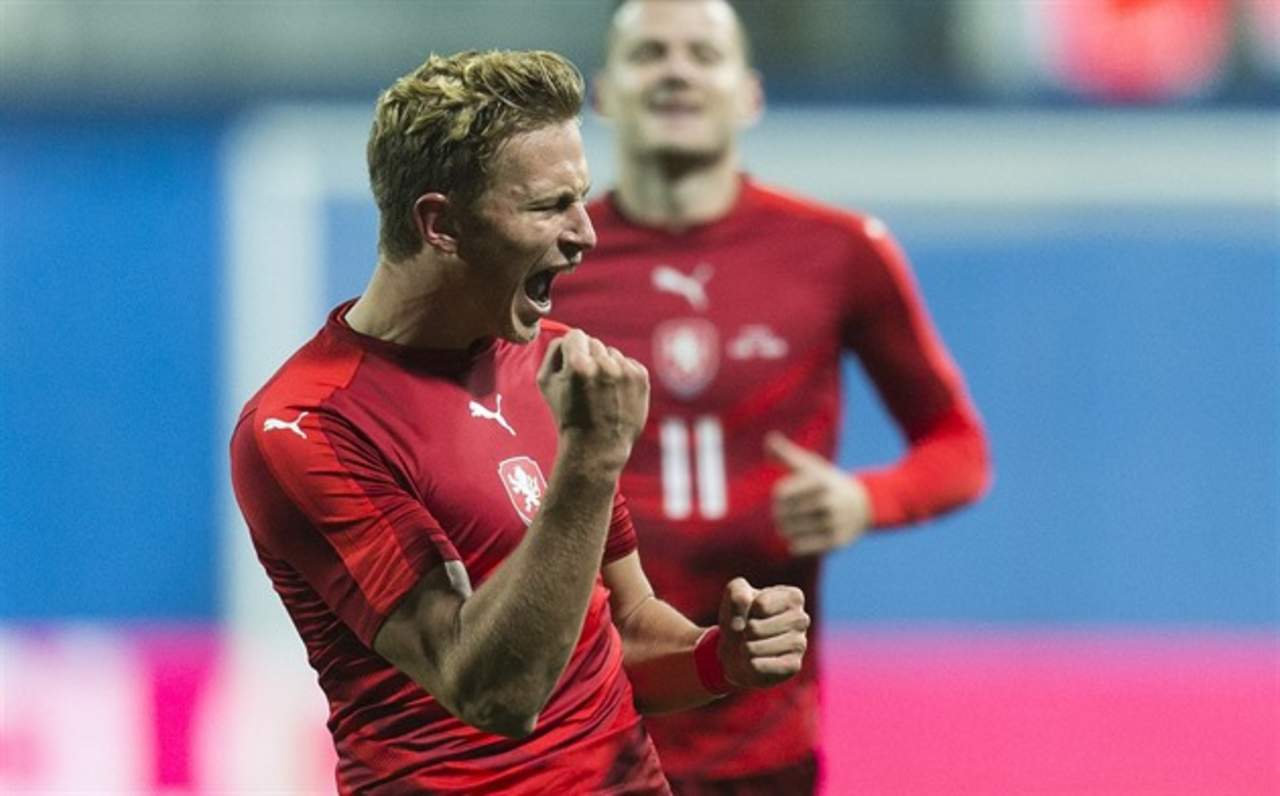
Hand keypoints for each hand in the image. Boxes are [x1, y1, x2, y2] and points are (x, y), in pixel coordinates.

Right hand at [538, 329, 649, 470]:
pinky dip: (622, 375)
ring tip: (601, 393)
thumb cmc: (567, 415)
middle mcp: (604, 365)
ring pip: (612, 354)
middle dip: (589, 359)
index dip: (572, 349)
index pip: (576, 335)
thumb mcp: (546, 383)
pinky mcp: (641, 378)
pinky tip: (615, 395)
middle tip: (586, 385)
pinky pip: (628, 363)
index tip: (573, 364)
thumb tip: (569, 336)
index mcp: (578, 364)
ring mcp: (625, 371)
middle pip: (595, 344)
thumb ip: (554, 351)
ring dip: (606, 367)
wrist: (598, 446)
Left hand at [716, 577, 807, 688]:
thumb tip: (743, 619)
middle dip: (743, 633)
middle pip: (755, 628)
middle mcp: (801, 619)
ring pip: (757, 648)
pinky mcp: (793, 665)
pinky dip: (751, 665)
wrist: (740, 649)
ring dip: (745, 649)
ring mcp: (800, 643)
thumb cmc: (741, 616)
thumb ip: (737, 594)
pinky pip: (763, 666)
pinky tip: (753, 661)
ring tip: (749, 647)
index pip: (760, 605)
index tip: (751, 613)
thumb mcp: (734, 595)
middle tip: (748, 634)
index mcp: (792, 597)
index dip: (746, 611)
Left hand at [766, 432, 869, 555]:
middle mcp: (829, 501)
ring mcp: (835, 522)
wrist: (865, 504)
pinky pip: (804, 547)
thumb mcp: (811, 466)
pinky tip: (794, 541)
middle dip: (779, 515)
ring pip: (792, 531)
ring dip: (785, 530)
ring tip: (785, 527)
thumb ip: (787, 454)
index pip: (781, 493)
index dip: (778, 496)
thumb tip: (768, 439)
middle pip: (784, 514)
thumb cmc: (828, 483)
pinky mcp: (838, 541)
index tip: (782, 496)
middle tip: (780, 516)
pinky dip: (795, 545)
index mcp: (819, 481)